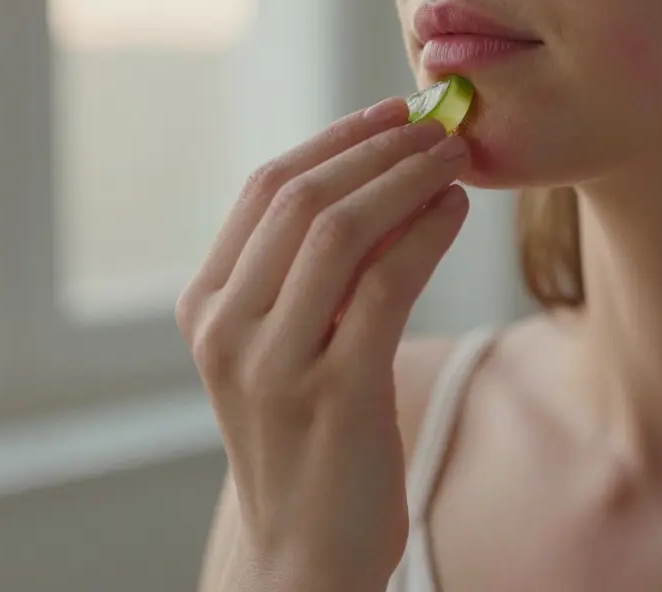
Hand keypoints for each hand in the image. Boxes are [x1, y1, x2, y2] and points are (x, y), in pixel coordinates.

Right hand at [176, 98, 470, 591]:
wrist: (304, 553)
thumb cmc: (306, 443)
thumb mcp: (280, 351)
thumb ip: (304, 277)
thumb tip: (376, 181)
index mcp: (207, 307)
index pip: (263, 190)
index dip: (333, 140)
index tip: (388, 114)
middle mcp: (227, 329)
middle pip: (300, 197)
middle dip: (376, 147)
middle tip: (433, 125)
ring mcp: (275, 363)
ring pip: (340, 229)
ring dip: (405, 179)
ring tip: (452, 158)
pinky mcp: (335, 394)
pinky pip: (386, 284)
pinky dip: (426, 233)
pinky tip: (454, 212)